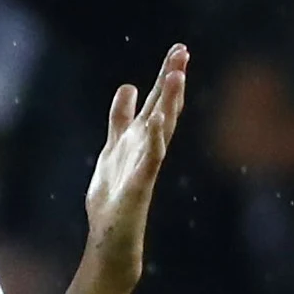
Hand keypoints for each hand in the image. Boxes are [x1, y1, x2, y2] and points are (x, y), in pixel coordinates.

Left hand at [84, 44, 189, 291]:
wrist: (112, 242)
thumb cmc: (113, 200)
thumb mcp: (112, 149)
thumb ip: (121, 119)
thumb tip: (129, 87)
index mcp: (138, 140)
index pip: (156, 102)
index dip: (166, 77)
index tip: (178, 50)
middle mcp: (145, 150)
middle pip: (162, 109)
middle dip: (171, 79)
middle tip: (182, 50)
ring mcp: (144, 168)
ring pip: (161, 130)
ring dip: (169, 103)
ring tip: (177, 76)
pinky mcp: (139, 188)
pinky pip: (149, 161)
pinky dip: (153, 142)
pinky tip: (155, 122)